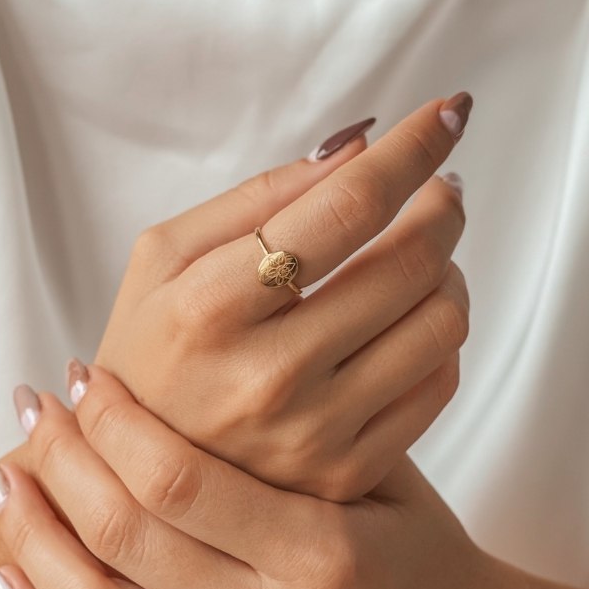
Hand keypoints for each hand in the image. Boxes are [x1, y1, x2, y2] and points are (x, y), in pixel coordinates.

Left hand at [0, 366, 516, 588]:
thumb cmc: (425, 554)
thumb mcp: (387, 479)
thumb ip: (307, 436)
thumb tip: (230, 355)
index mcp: (322, 556)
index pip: (183, 483)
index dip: (119, 422)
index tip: (90, 377)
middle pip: (126, 537)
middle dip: (64, 459)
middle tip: (33, 404)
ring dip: (32, 535)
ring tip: (1, 474)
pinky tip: (7, 573)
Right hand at [93, 95, 471, 499]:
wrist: (138, 470)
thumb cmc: (152, 349)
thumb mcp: (165, 257)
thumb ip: (257, 194)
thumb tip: (361, 150)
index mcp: (210, 307)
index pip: (345, 208)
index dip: (412, 150)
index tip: (448, 114)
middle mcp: (268, 377)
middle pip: (408, 264)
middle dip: (443, 205)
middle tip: (439, 189)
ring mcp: (314, 435)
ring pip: (440, 324)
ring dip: (450, 269)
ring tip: (423, 256)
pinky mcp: (347, 473)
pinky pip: (439, 384)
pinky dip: (441, 333)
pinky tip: (412, 317)